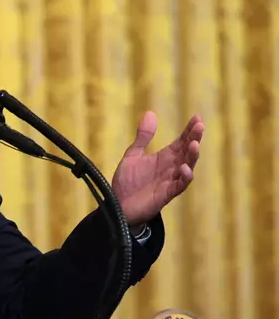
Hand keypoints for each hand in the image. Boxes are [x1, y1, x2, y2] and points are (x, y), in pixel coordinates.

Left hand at [111, 111, 203, 226]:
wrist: (119, 206)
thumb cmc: (128, 182)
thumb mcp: (134, 155)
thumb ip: (143, 137)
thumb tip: (150, 113)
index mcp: (165, 157)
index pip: (181, 141)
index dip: (189, 130)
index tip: (197, 117)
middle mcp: (172, 167)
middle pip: (187, 151)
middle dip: (195, 139)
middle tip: (199, 126)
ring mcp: (171, 180)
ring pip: (188, 167)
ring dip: (192, 156)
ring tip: (194, 144)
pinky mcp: (167, 194)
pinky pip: (180, 185)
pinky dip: (184, 177)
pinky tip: (184, 168)